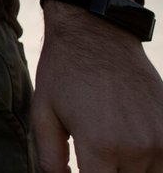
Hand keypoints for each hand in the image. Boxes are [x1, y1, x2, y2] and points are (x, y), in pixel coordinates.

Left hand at [31, 0, 162, 171]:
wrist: (98, 33)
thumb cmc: (65, 73)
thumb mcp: (43, 113)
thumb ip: (50, 157)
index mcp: (100, 146)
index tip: (82, 166)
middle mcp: (137, 148)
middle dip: (107, 171)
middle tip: (94, 154)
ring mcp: (160, 139)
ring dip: (129, 169)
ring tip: (109, 147)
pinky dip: (149, 160)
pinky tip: (129, 144)